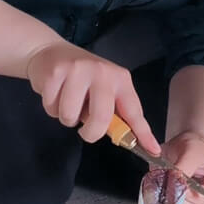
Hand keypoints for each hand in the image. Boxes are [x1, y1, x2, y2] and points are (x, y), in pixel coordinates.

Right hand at [26, 40, 159, 154]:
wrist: (50, 52)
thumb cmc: (81, 78)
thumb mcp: (103, 91)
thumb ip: (113, 112)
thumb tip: (126, 140)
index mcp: (120, 79)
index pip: (133, 111)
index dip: (143, 133)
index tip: (153, 150)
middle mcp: (102, 72)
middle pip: (101, 118)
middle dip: (90, 133)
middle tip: (85, 130)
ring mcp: (78, 70)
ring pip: (70, 116)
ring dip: (66, 118)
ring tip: (66, 101)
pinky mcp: (55, 73)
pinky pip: (52, 108)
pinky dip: (50, 108)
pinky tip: (54, 93)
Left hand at [161, 130, 203, 203]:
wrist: (189, 150)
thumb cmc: (196, 149)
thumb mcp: (192, 150)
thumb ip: (184, 166)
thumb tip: (175, 181)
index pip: (200, 199)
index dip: (182, 189)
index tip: (171, 177)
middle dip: (173, 195)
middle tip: (164, 179)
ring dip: (167, 202)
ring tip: (165, 184)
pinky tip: (164, 193)